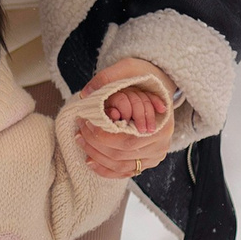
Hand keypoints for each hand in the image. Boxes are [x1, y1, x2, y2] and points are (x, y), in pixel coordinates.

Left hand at [77, 59, 176, 179]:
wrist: (158, 85)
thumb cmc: (143, 78)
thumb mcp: (129, 68)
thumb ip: (108, 77)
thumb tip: (87, 93)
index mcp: (162, 125)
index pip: (127, 140)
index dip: (101, 136)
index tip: (85, 123)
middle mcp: (161, 144)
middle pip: (122, 154)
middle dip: (95, 144)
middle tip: (78, 130)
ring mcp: (155, 155)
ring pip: (121, 165)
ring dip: (96, 156)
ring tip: (80, 140)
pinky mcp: (147, 161)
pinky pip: (124, 172)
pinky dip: (105, 169)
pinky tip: (89, 160)